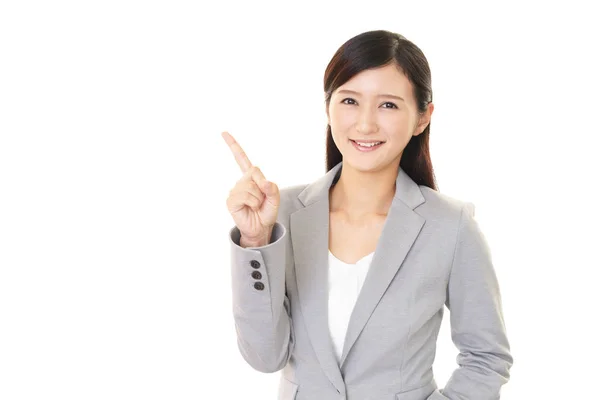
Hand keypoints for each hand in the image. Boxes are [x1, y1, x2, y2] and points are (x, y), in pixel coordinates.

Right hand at [222, 131, 279, 245]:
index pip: (241, 159)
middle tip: (261, 200)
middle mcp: (241, 181)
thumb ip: (273, 188)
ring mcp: (235, 190)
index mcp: (251, 177)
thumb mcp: (275, 199)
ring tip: (255, 206)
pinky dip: (252, 202)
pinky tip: (249, 208)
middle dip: (263, 186)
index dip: (233, 146)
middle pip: (254, 172)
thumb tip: (264, 182)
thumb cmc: (266, 212)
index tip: (223, 133)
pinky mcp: (230, 200)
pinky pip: (244, 195)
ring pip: (250, 186)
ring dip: (258, 198)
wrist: (260, 228)